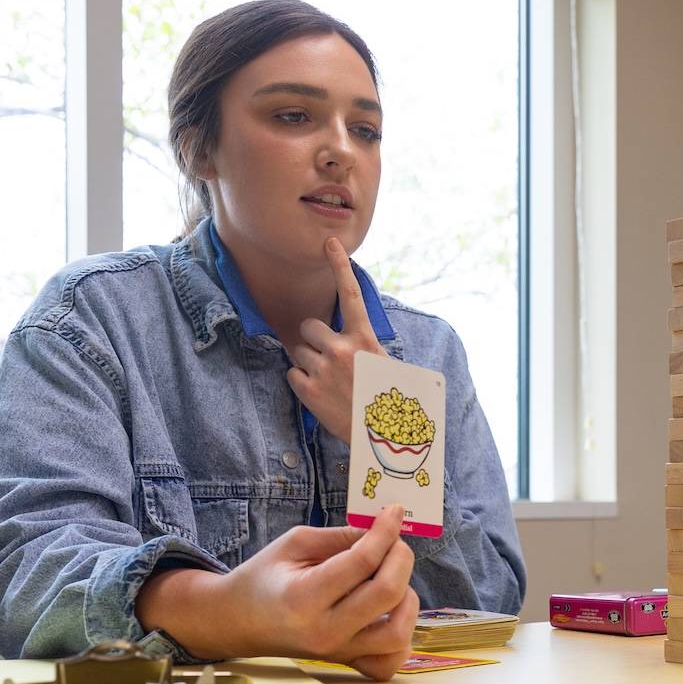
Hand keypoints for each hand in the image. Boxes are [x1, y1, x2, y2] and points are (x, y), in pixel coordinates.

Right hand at [137, 505, 418, 673]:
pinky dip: (401, 638)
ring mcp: (338, 652)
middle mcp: (324, 631)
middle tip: (394, 543)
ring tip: (391, 579)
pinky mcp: (346, 662)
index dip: (386, 531)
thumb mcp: (294, 543)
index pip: (362, 562)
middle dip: (401, 558)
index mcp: (304, 597)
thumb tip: (383, 531)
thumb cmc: (263, 577)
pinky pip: (389, 663)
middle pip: (388, 593)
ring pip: (398, 634)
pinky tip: (390, 614)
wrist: (237, 621)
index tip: (394, 512)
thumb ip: (340, 537)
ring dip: (407, 600)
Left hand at [287, 236, 384, 438]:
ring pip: (299, 352)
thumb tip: (361, 340)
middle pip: (309, 327)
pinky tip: (320, 395)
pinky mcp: (307, 390)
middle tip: (329, 360)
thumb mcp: (391, 369)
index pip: (350, 294)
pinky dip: (301, 383)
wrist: (381, 441)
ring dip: (309, 364)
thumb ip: (370, 348)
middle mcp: (342, 349)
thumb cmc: (389, 405)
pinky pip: (291, 374)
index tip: (329, 242)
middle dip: (313, 340)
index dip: (339, 265)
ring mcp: (323, 369)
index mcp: (365, 340)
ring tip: (329, 383)